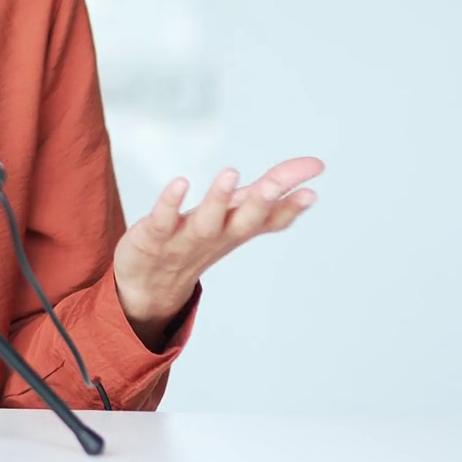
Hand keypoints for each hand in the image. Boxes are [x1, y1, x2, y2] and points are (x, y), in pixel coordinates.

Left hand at [112, 157, 324, 346]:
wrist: (148, 287)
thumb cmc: (195, 245)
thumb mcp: (232, 221)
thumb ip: (264, 200)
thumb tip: (305, 180)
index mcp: (236, 231)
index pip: (269, 220)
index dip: (291, 206)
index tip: (313, 188)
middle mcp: (216, 237)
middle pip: (243, 222)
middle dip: (261, 202)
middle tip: (276, 183)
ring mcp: (185, 239)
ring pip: (206, 223)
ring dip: (219, 199)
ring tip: (230, 174)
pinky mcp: (154, 237)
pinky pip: (163, 220)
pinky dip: (170, 203)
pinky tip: (180, 183)